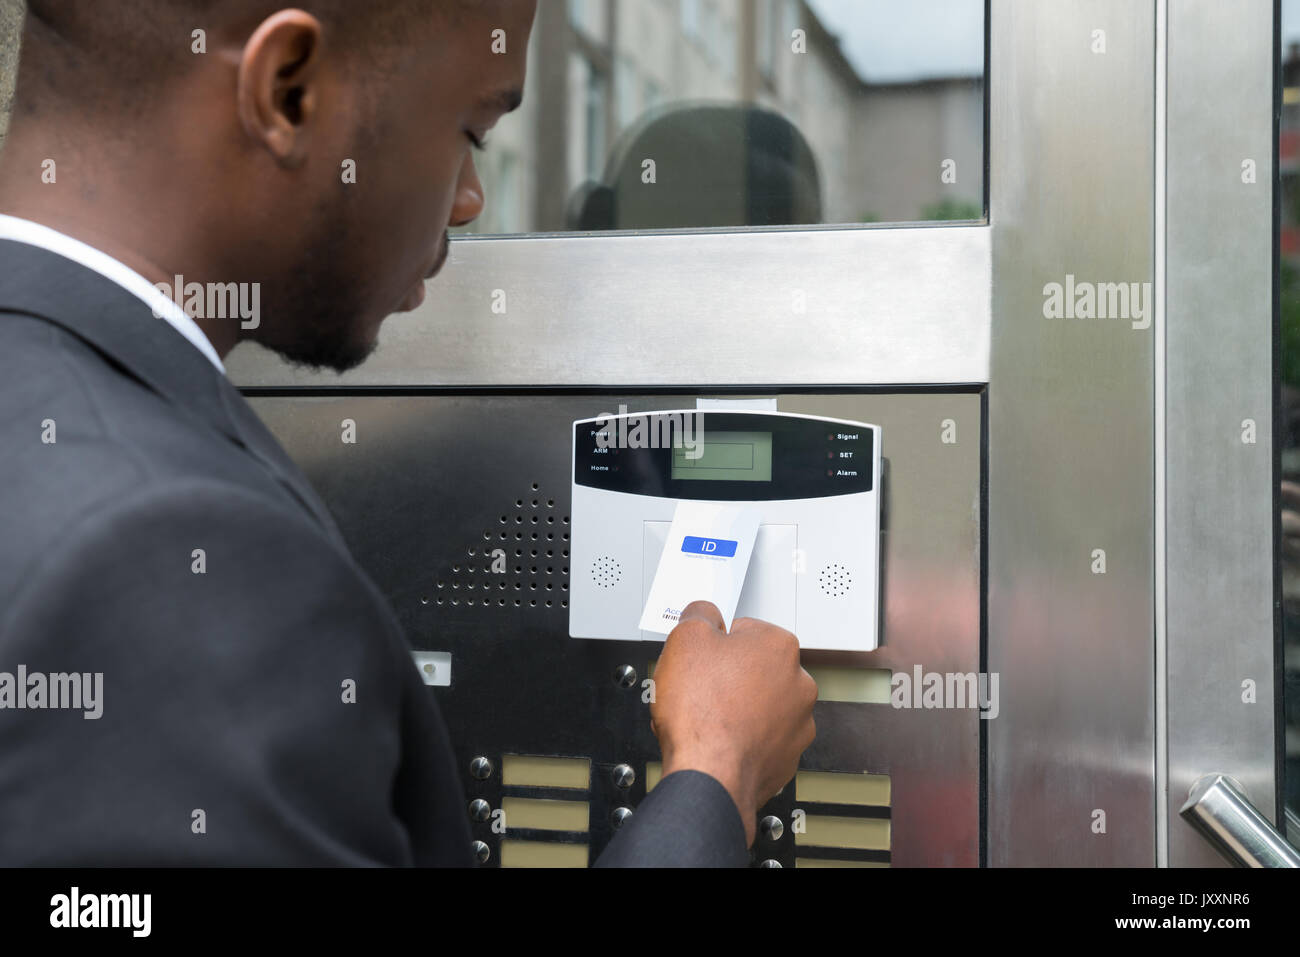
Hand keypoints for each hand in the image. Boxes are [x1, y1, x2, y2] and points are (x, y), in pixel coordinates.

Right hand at [649, 600, 817, 846]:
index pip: (744, 630)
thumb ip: (699, 614)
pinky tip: (719, 740)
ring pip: (762, 705)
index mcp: (779, 646)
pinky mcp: (787, 757)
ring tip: (708, 718)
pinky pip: (763, 739)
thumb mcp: (685, 638)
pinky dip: (744, 739)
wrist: (709, 776)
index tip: (703, 657)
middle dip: (730, 676)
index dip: (716, 643)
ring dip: (740, 708)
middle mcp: (798, 683)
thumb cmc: (702, 714)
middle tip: (701, 688)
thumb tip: (704, 612)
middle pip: (756, 669)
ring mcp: (797, 723)